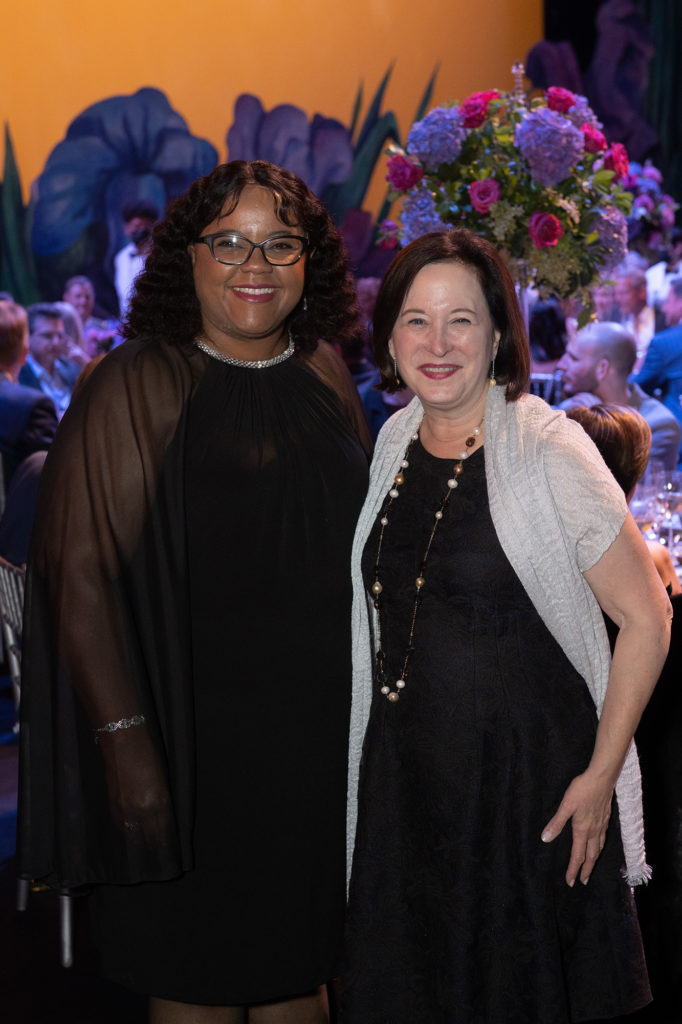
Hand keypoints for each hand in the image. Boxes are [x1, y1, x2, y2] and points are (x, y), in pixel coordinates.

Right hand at [98, 727, 171, 847]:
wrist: (123, 745)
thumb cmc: (147, 756)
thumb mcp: (162, 779)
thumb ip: (162, 798)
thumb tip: (161, 813)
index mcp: (160, 800)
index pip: (164, 827)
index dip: (165, 838)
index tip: (165, 846)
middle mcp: (144, 808)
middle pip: (150, 834)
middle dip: (153, 842)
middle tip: (154, 849)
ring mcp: (127, 808)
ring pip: (133, 833)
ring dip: (138, 840)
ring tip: (141, 846)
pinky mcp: (113, 805)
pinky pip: (120, 824)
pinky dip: (125, 829)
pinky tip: (128, 832)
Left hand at [541, 771, 613, 886]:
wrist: (602, 778)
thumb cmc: (582, 789)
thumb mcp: (566, 805)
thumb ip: (556, 823)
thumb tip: (545, 839)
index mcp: (582, 830)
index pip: (577, 855)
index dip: (573, 869)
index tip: (570, 882)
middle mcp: (594, 831)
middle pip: (591, 856)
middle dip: (586, 870)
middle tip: (583, 881)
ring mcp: (601, 825)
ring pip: (598, 848)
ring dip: (594, 860)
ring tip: (591, 866)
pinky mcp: (606, 818)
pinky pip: (603, 839)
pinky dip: (600, 847)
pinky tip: (598, 844)